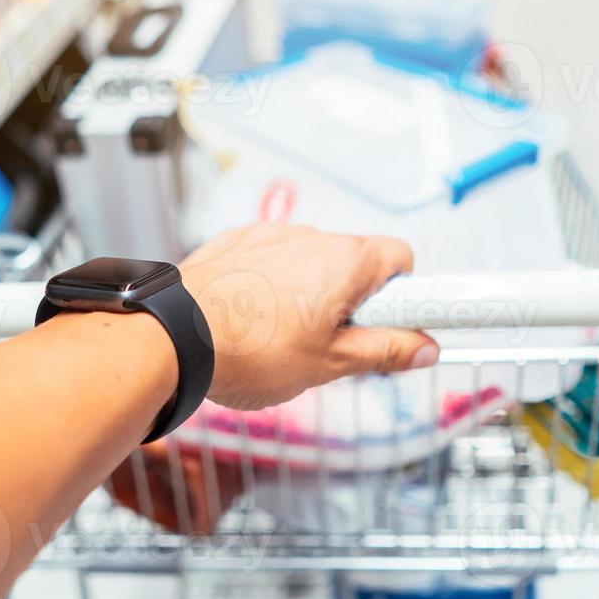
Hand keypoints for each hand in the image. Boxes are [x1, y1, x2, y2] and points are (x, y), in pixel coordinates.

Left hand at [178, 223, 438, 409]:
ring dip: (311, 292)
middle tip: (335, 344)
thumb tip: (424, 348)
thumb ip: (384, 352)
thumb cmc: (250, 350)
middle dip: (353, 301)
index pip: (402, 259)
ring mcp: (271, 234)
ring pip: (311, 262)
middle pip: (355, 263)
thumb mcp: (330, 363)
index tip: (401, 324)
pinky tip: (252, 319)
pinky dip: (272, 284)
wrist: (174, 336)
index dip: (406, 295)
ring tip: (284, 338)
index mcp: (345, 260)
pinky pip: (272, 258)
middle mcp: (312, 236)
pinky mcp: (237, 241)